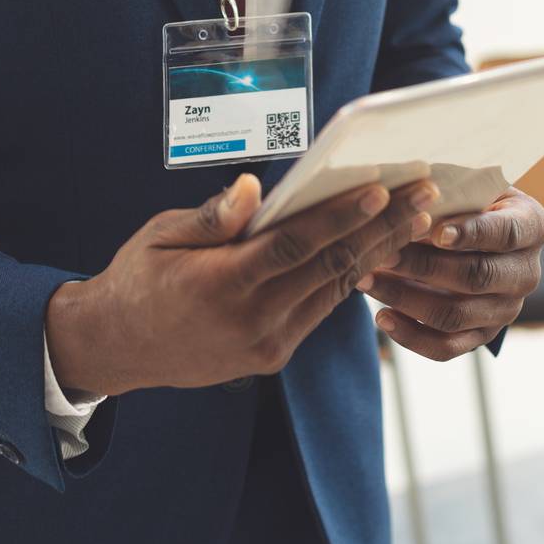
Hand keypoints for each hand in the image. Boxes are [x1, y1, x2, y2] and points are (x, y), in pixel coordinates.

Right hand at [45, 172, 440, 394]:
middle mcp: (252, 320)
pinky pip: (319, 308)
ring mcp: (266, 344)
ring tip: (418, 220)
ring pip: (335, 290)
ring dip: (380, 252)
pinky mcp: (272, 355)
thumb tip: (253, 189)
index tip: (382, 188)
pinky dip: (351, 278)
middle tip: (427, 197)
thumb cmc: (138, 277)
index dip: (343, 215)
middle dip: (384, 229)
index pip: (297, 244)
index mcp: (222, 284)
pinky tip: (379, 249)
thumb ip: (211, 217)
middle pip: (332, 267)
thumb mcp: (162, 236)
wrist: (116, 348)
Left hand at [355, 187, 543, 360]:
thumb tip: (409, 195)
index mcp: (532, 226)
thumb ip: (450, 187)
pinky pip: (446, 347)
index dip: (472, 233)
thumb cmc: (469, 196)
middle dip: (424, 266)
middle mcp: (526, 272)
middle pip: (476, 277)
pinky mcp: (482, 336)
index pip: (506, 233)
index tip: (436, 232)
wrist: (479, 231)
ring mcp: (506, 310)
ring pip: (455, 315)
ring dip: (406, 299)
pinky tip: (381, 316)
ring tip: (367, 279)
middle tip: (383, 252)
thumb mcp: (470, 182)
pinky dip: (411, 336)